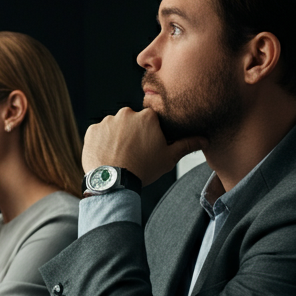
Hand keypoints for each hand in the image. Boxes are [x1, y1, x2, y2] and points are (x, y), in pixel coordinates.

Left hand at [82, 108, 206, 186]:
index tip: (148, 147)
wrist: (114, 182)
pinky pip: (99, 133)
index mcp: (147, 117)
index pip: (151, 121)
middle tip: (133, 153)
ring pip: (115, 127)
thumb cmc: (143, 169)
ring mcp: (107, 121)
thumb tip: (204, 139)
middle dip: (133, 134)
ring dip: (117, 137)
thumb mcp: (169, 158)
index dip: (150, 134)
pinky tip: (108, 155)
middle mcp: (126, 114)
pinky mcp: (92, 130)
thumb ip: (187, 145)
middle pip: (131, 122)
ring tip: (120, 156)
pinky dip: (102, 142)